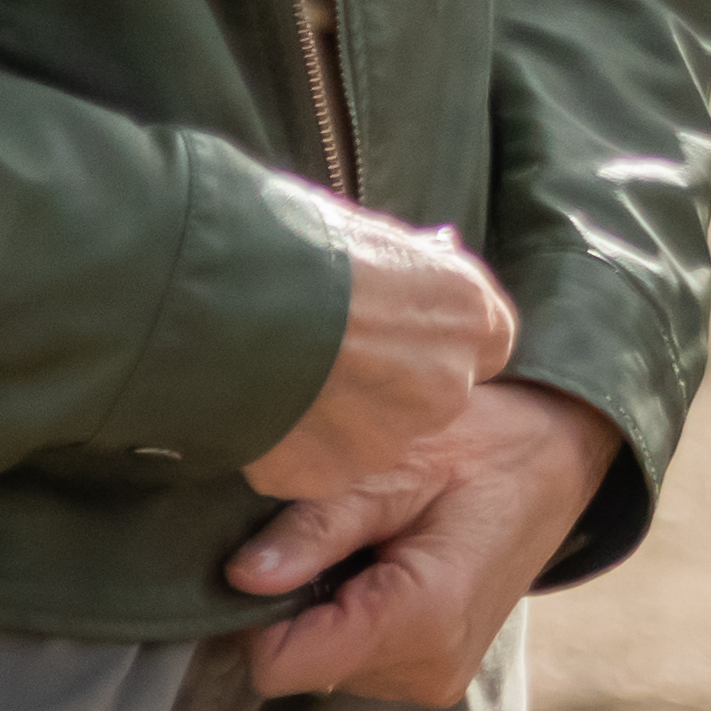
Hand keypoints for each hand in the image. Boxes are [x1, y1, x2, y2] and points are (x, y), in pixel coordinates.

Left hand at [234, 379, 616, 703]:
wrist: (561, 458)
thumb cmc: (486, 445)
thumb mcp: (400, 464)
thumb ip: (319, 525)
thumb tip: (239, 578)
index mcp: (422, 619)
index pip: (280, 663)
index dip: (259, 607)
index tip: (286, 546)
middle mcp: (429, 670)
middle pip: (298, 663)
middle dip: (301, 598)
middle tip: (350, 530)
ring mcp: (434, 679)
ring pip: (321, 664)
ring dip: (328, 604)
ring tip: (377, 541)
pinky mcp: (432, 674)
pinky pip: (353, 659)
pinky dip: (353, 613)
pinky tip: (389, 563)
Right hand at [237, 203, 515, 506]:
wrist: (228, 299)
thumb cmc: (299, 245)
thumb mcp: (376, 236)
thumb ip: (415, 263)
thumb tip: (439, 249)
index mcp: (469, 315)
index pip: (482, 342)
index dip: (435, 338)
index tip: (396, 329)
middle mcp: (446, 383)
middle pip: (430, 396)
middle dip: (386, 383)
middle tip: (328, 353)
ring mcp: (390, 438)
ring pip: (371, 437)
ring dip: (337, 419)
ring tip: (282, 376)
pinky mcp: (332, 474)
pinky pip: (315, 465)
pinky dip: (290, 448)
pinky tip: (259, 408)